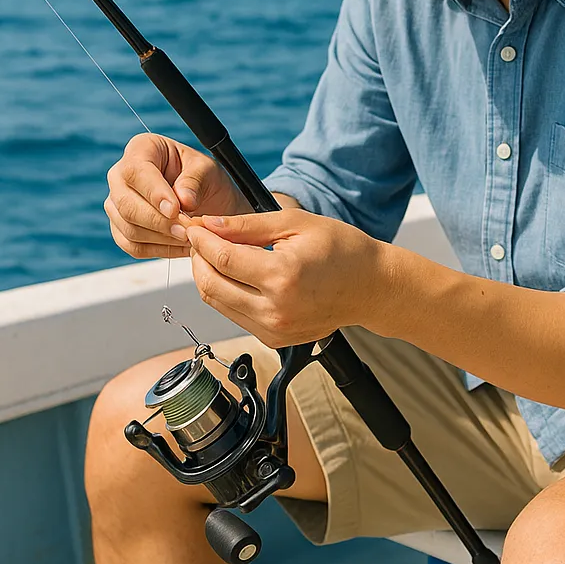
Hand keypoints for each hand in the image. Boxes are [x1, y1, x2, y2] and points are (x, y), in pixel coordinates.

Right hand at [104, 133, 250, 259]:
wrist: (210, 201)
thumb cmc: (206, 178)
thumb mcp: (209, 170)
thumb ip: (194, 181)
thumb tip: (183, 200)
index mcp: (142, 149)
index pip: (136, 171)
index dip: (154, 193)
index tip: (176, 209)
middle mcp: (121, 174)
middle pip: (126, 203)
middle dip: (159, 221)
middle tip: (187, 230)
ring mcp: (117, 203)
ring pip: (129, 228)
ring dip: (162, 238)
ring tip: (190, 238)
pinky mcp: (121, 228)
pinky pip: (133, 246)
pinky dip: (159, 250)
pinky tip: (182, 246)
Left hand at [186, 209, 386, 347]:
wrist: (370, 286)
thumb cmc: (341, 249)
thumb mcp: (295, 224)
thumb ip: (247, 226)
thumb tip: (209, 225)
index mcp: (282, 276)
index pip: (222, 259)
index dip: (201, 240)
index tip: (193, 226)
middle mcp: (275, 310)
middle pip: (211, 285)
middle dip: (198, 258)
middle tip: (199, 238)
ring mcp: (274, 329)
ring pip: (217, 304)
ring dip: (207, 277)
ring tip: (214, 253)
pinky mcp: (274, 339)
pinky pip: (234, 316)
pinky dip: (225, 294)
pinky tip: (234, 274)